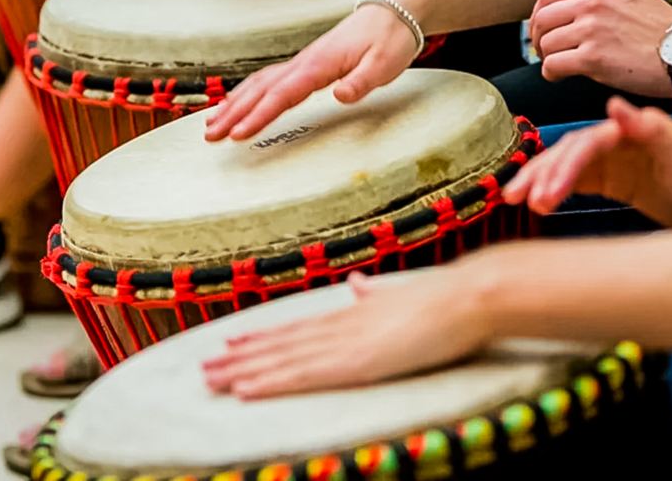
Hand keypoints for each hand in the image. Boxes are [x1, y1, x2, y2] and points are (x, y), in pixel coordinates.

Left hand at [202, 269, 488, 398]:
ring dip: (244, 369)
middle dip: (241, 356)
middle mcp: (340, 325)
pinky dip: (270, 382)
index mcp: (350, 313)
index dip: (263, 336)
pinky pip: (303, 375)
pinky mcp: (356, 362)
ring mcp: (345, 343)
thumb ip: (373, 293)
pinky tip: (244, 389)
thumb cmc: (441, 300)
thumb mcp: (398, 295)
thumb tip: (356, 284)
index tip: (232, 341)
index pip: (297, 328)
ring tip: (210, 378)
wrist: (467, 296)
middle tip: (204, 366)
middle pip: (281, 343)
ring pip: (283, 358)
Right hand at [204, 0, 417, 140]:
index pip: (283, 94)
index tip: (239, 134)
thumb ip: (361, 82)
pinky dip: (247, 93)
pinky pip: (268, 79)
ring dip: (234, 104)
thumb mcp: (384, 64)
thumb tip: (340, 96)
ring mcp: (302, 62)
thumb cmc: (389, 40)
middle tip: (210, 135)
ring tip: (211, 124)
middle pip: (261, 90)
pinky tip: (235, 103)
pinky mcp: (305, 64)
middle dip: (234, 113)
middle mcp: (304, 62)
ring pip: (259, 84)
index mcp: (319, 65)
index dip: (259, 115)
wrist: (392, 11)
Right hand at [504, 96, 671, 224]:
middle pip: (566, 153)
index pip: (585, 144)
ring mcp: (605, 159)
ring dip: (537, 182)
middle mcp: (609, 141)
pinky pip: (569, 181)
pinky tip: (534, 200)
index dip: (566, 164)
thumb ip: (645, 126)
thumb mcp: (671, 147)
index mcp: (624, 130)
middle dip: (543, 176)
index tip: (549, 186)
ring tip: (516, 199)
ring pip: (561, 166)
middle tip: (527, 198)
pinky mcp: (603, 177)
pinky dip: (549, 189)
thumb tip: (614, 105)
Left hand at [531, 0, 671, 97]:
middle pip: (542, 21)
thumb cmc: (653, 23)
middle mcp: (591, 3)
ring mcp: (592, 30)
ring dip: (547, 58)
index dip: (538, 16)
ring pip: (546, 44)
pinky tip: (561, 76)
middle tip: (548, 50)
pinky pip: (553, 65)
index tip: (544, 29)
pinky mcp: (593, 58)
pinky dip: (552, 74)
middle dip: (538, 38)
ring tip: (560, 63)